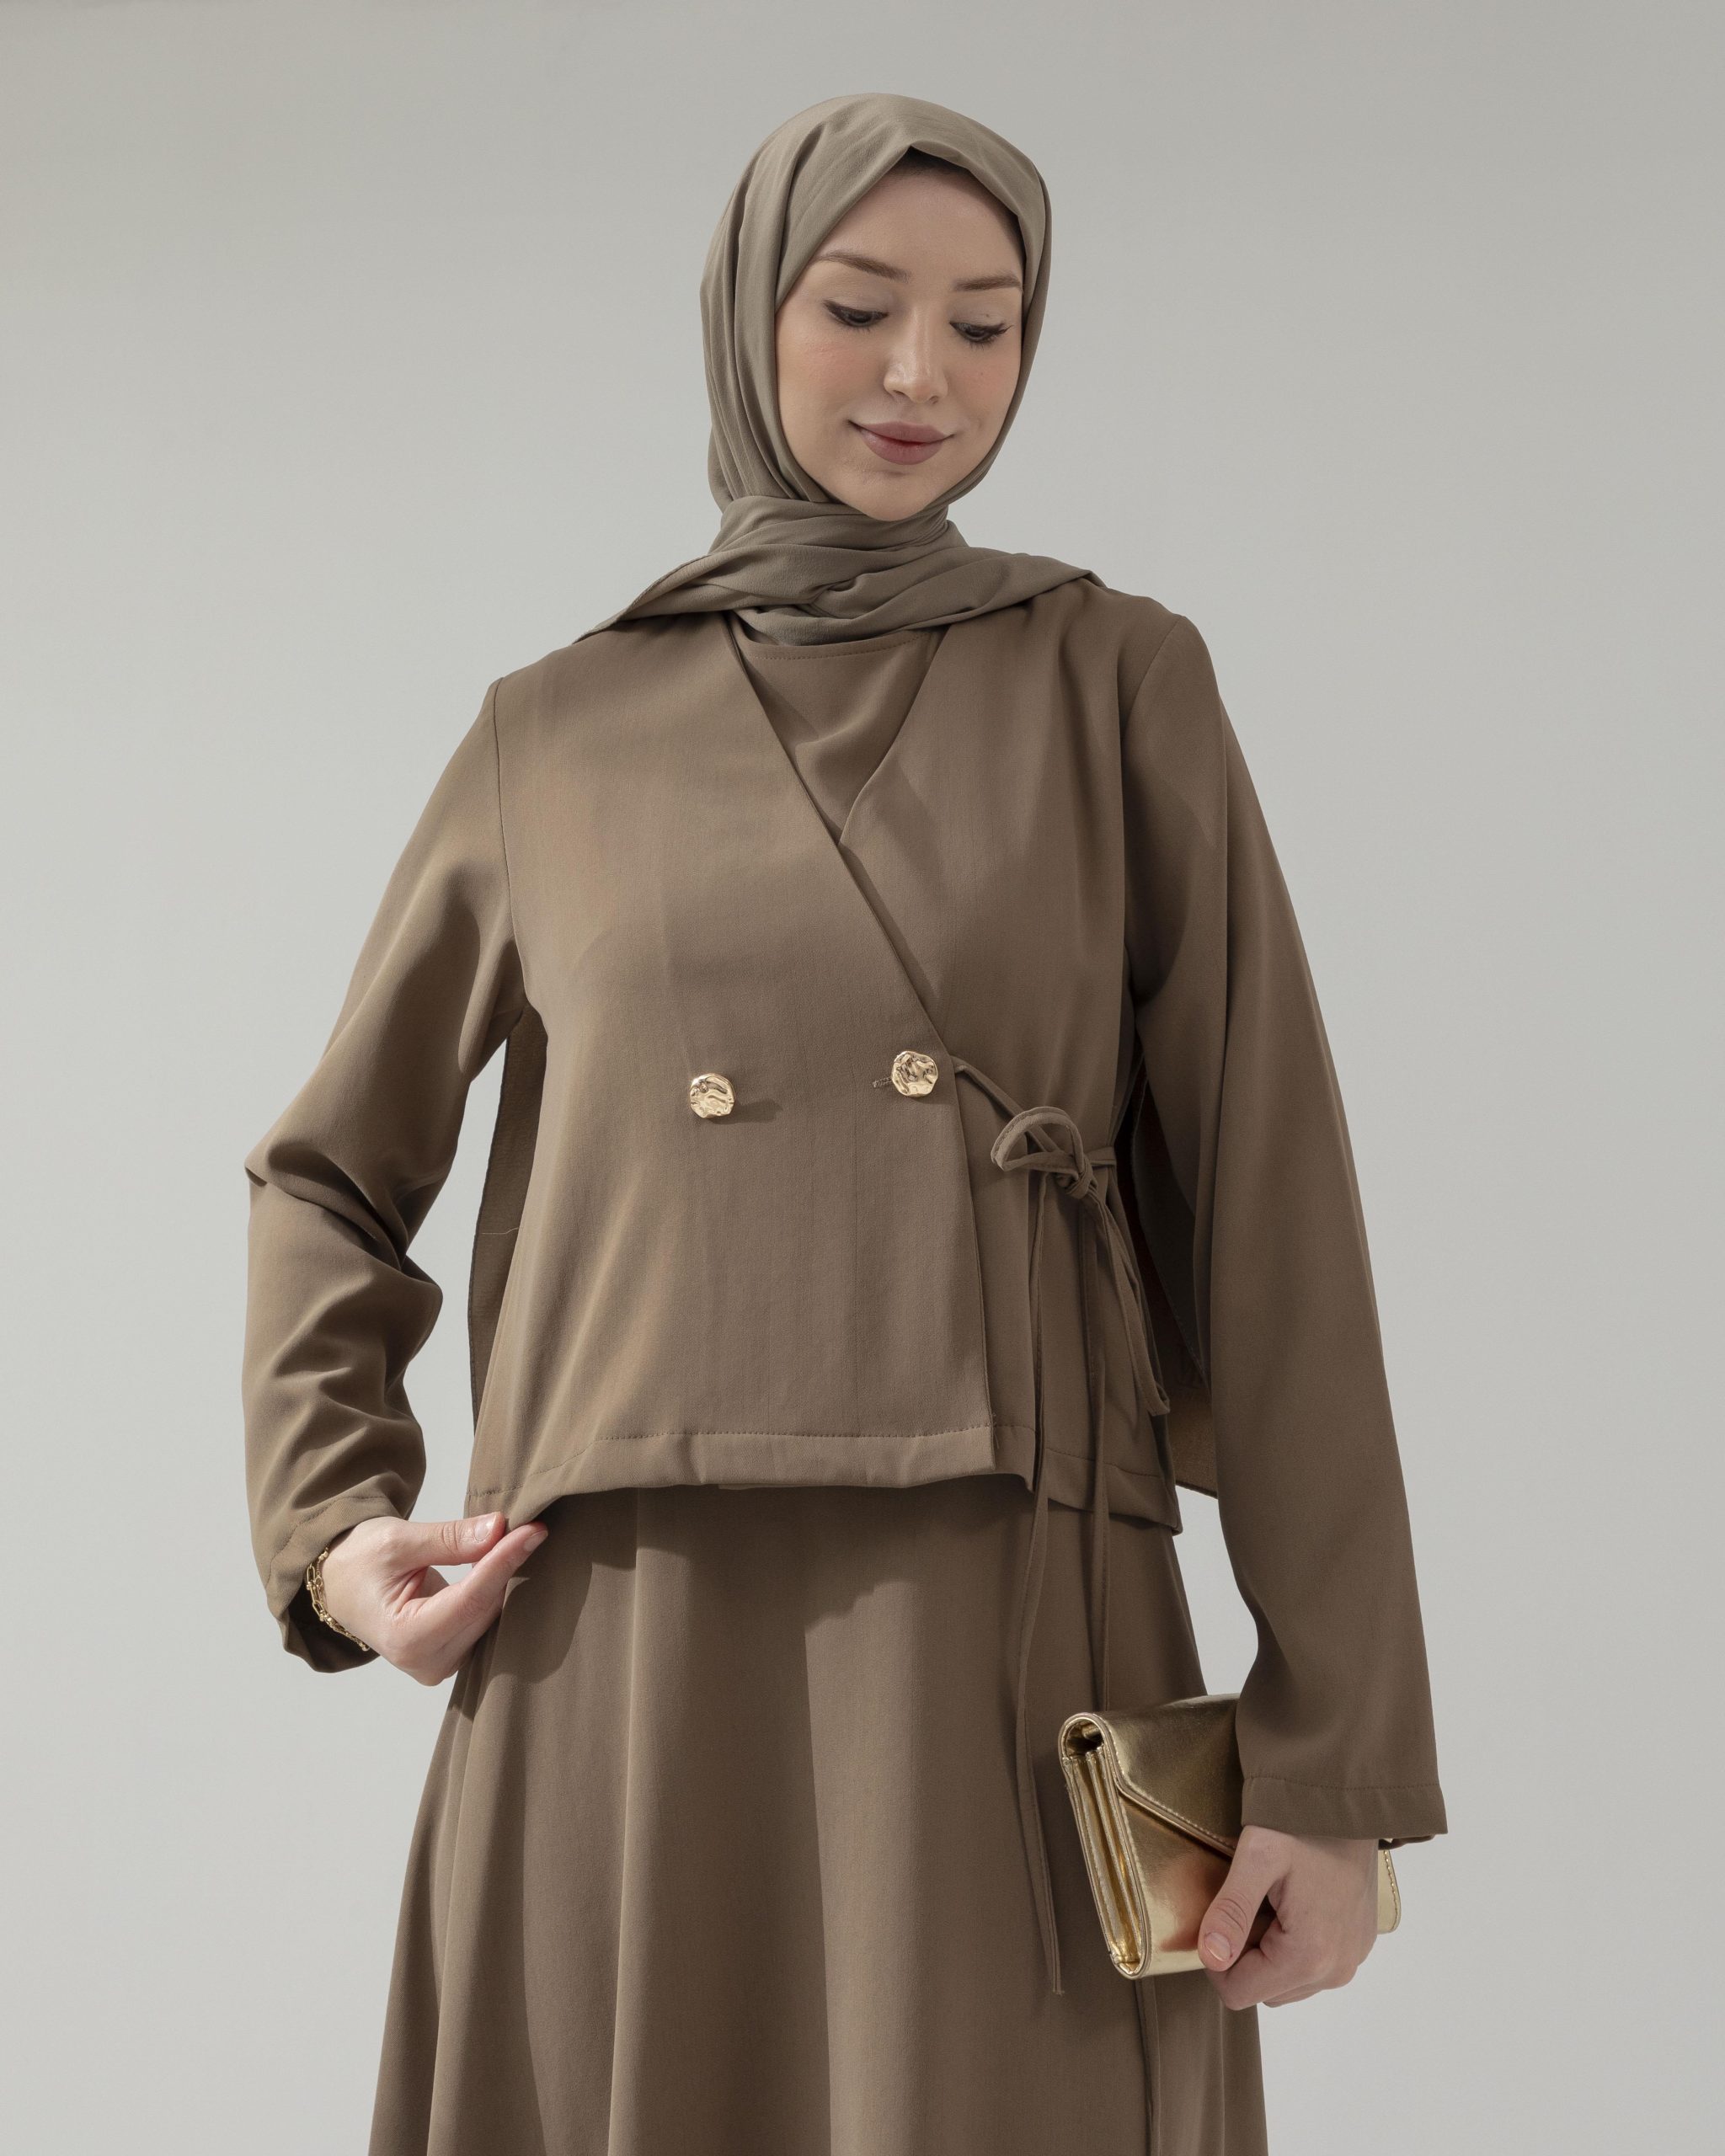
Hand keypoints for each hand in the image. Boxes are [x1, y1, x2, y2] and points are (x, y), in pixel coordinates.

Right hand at [318, 1511, 548, 1684]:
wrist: (341, 1585)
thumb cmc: (360, 1563)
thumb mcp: (398, 1541)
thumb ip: (450, 1539)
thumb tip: (499, 1528)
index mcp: (406, 1637)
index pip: (472, 1597)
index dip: (505, 1561)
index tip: (534, 1531)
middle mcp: (427, 1662)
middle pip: (486, 1609)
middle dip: (507, 1566)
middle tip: (529, 1526)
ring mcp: (441, 1664)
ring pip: (491, 1616)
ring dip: (505, 1580)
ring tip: (519, 1541)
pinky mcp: (453, 1656)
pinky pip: (486, 1621)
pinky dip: (495, 1592)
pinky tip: (506, 1565)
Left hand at [1197, 1823, 1380, 2009]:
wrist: (1349, 1801)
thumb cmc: (1302, 1824)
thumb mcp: (1257, 1857)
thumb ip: (1231, 1911)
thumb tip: (1211, 1958)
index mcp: (1309, 1956)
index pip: (1239, 1993)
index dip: (1216, 1960)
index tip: (1220, 1918)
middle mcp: (1336, 1971)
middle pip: (1263, 1990)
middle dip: (1245, 1953)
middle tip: (1250, 1902)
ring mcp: (1351, 1960)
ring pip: (1287, 1982)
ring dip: (1269, 1951)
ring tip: (1272, 1900)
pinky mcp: (1357, 1945)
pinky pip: (1313, 1966)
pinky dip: (1294, 1944)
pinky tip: (1294, 1903)